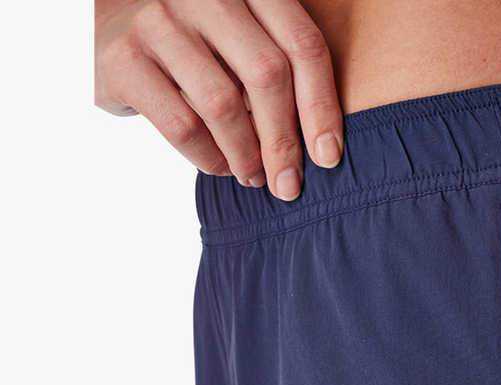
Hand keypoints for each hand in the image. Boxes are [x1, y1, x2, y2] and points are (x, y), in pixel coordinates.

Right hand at [95, 0, 342, 199]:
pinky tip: (219, 165)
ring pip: (224, 105)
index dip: (321, 107)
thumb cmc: (194, 40)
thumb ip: (276, 65)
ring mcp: (159, 19)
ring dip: (247, 155)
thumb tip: (321, 145)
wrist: (107, 21)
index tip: (328, 157)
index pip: (302, 45)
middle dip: (285, 143)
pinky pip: (182, 124)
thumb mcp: (240, 34)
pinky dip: (208, 157)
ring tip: (254, 176)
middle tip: (289, 184)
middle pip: (268, 76)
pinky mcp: (124, 57)